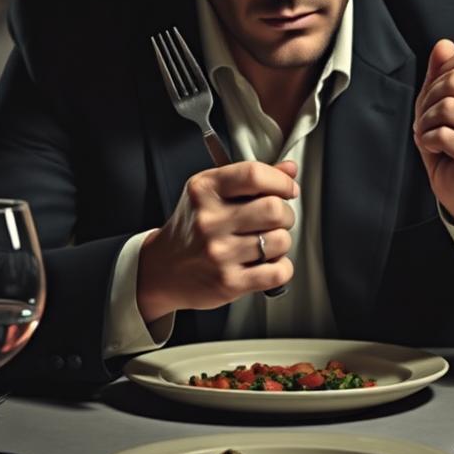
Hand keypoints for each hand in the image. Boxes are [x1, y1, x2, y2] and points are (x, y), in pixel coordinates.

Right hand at [137, 159, 297, 322]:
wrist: (163, 268)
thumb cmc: (192, 227)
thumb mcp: (211, 193)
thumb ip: (250, 179)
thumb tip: (290, 170)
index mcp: (205, 190)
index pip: (254, 175)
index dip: (281, 181)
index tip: (288, 189)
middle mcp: (209, 220)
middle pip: (274, 209)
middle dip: (286, 214)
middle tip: (277, 219)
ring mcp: (218, 253)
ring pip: (281, 241)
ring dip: (281, 242)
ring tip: (265, 242)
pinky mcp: (228, 282)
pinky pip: (278, 272)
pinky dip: (281, 267)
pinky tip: (266, 263)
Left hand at [413, 40, 453, 228]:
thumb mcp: (444, 96)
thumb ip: (443, 69)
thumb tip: (443, 44)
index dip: (442, 74)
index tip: (439, 97)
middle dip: (429, 99)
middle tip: (429, 118)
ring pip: (447, 107)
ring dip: (426, 121)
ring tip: (430, 132)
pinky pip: (443, 135)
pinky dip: (427, 140)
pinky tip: (435, 148)